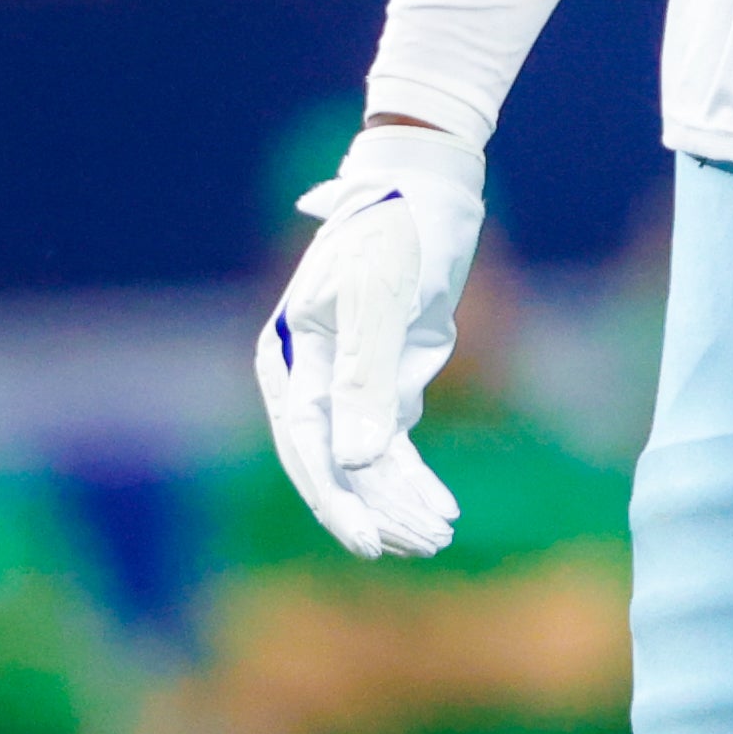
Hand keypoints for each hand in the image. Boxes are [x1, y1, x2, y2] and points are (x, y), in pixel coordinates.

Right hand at [256, 121, 486, 556]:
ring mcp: (346, 384)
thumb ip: (365, 378)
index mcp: (289, 361)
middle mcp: (309, 380)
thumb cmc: (394, 230)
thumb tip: (353, 461)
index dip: (338, 501)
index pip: (307, 450)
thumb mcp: (380, 296)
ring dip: (402, 502)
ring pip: (368, 464)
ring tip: (441, 537)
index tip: (373, 543)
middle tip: (428, 545)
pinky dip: (415, 477)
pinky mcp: (384, 381)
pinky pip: (393, 446)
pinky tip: (442, 509)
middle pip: (337, 467)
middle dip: (380, 510)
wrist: (426, 189)